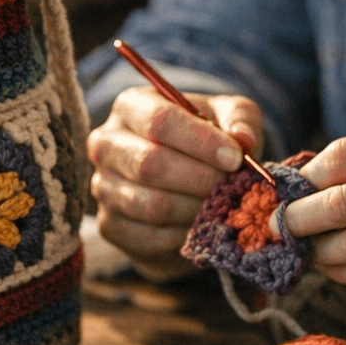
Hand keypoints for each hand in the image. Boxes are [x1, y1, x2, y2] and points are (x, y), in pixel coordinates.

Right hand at [87, 86, 264, 281]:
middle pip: (149, 164)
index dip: (200, 141)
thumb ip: (239, 119)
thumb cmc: (205, 140)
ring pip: (151, 204)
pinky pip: (150, 237)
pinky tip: (204, 225)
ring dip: (195, 209)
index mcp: (131, 106)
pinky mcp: (111, 225)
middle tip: (233, 187)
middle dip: (200, 179)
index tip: (235, 158)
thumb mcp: (227, 117)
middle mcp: (106, 144)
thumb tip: (242, 140)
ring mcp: (103, 187)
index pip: (160, 120)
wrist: (183, 182)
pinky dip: (186, 236)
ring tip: (222, 205)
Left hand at [280, 129, 345, 306]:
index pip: (344, 154)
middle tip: (275, 225)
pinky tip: (331, 267)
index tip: (284, 187)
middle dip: (296, 217)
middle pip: (339, 203)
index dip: (304, 174)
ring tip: (302, 249)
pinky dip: (342, 273)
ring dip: (316, 251)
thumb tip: (302, 177)